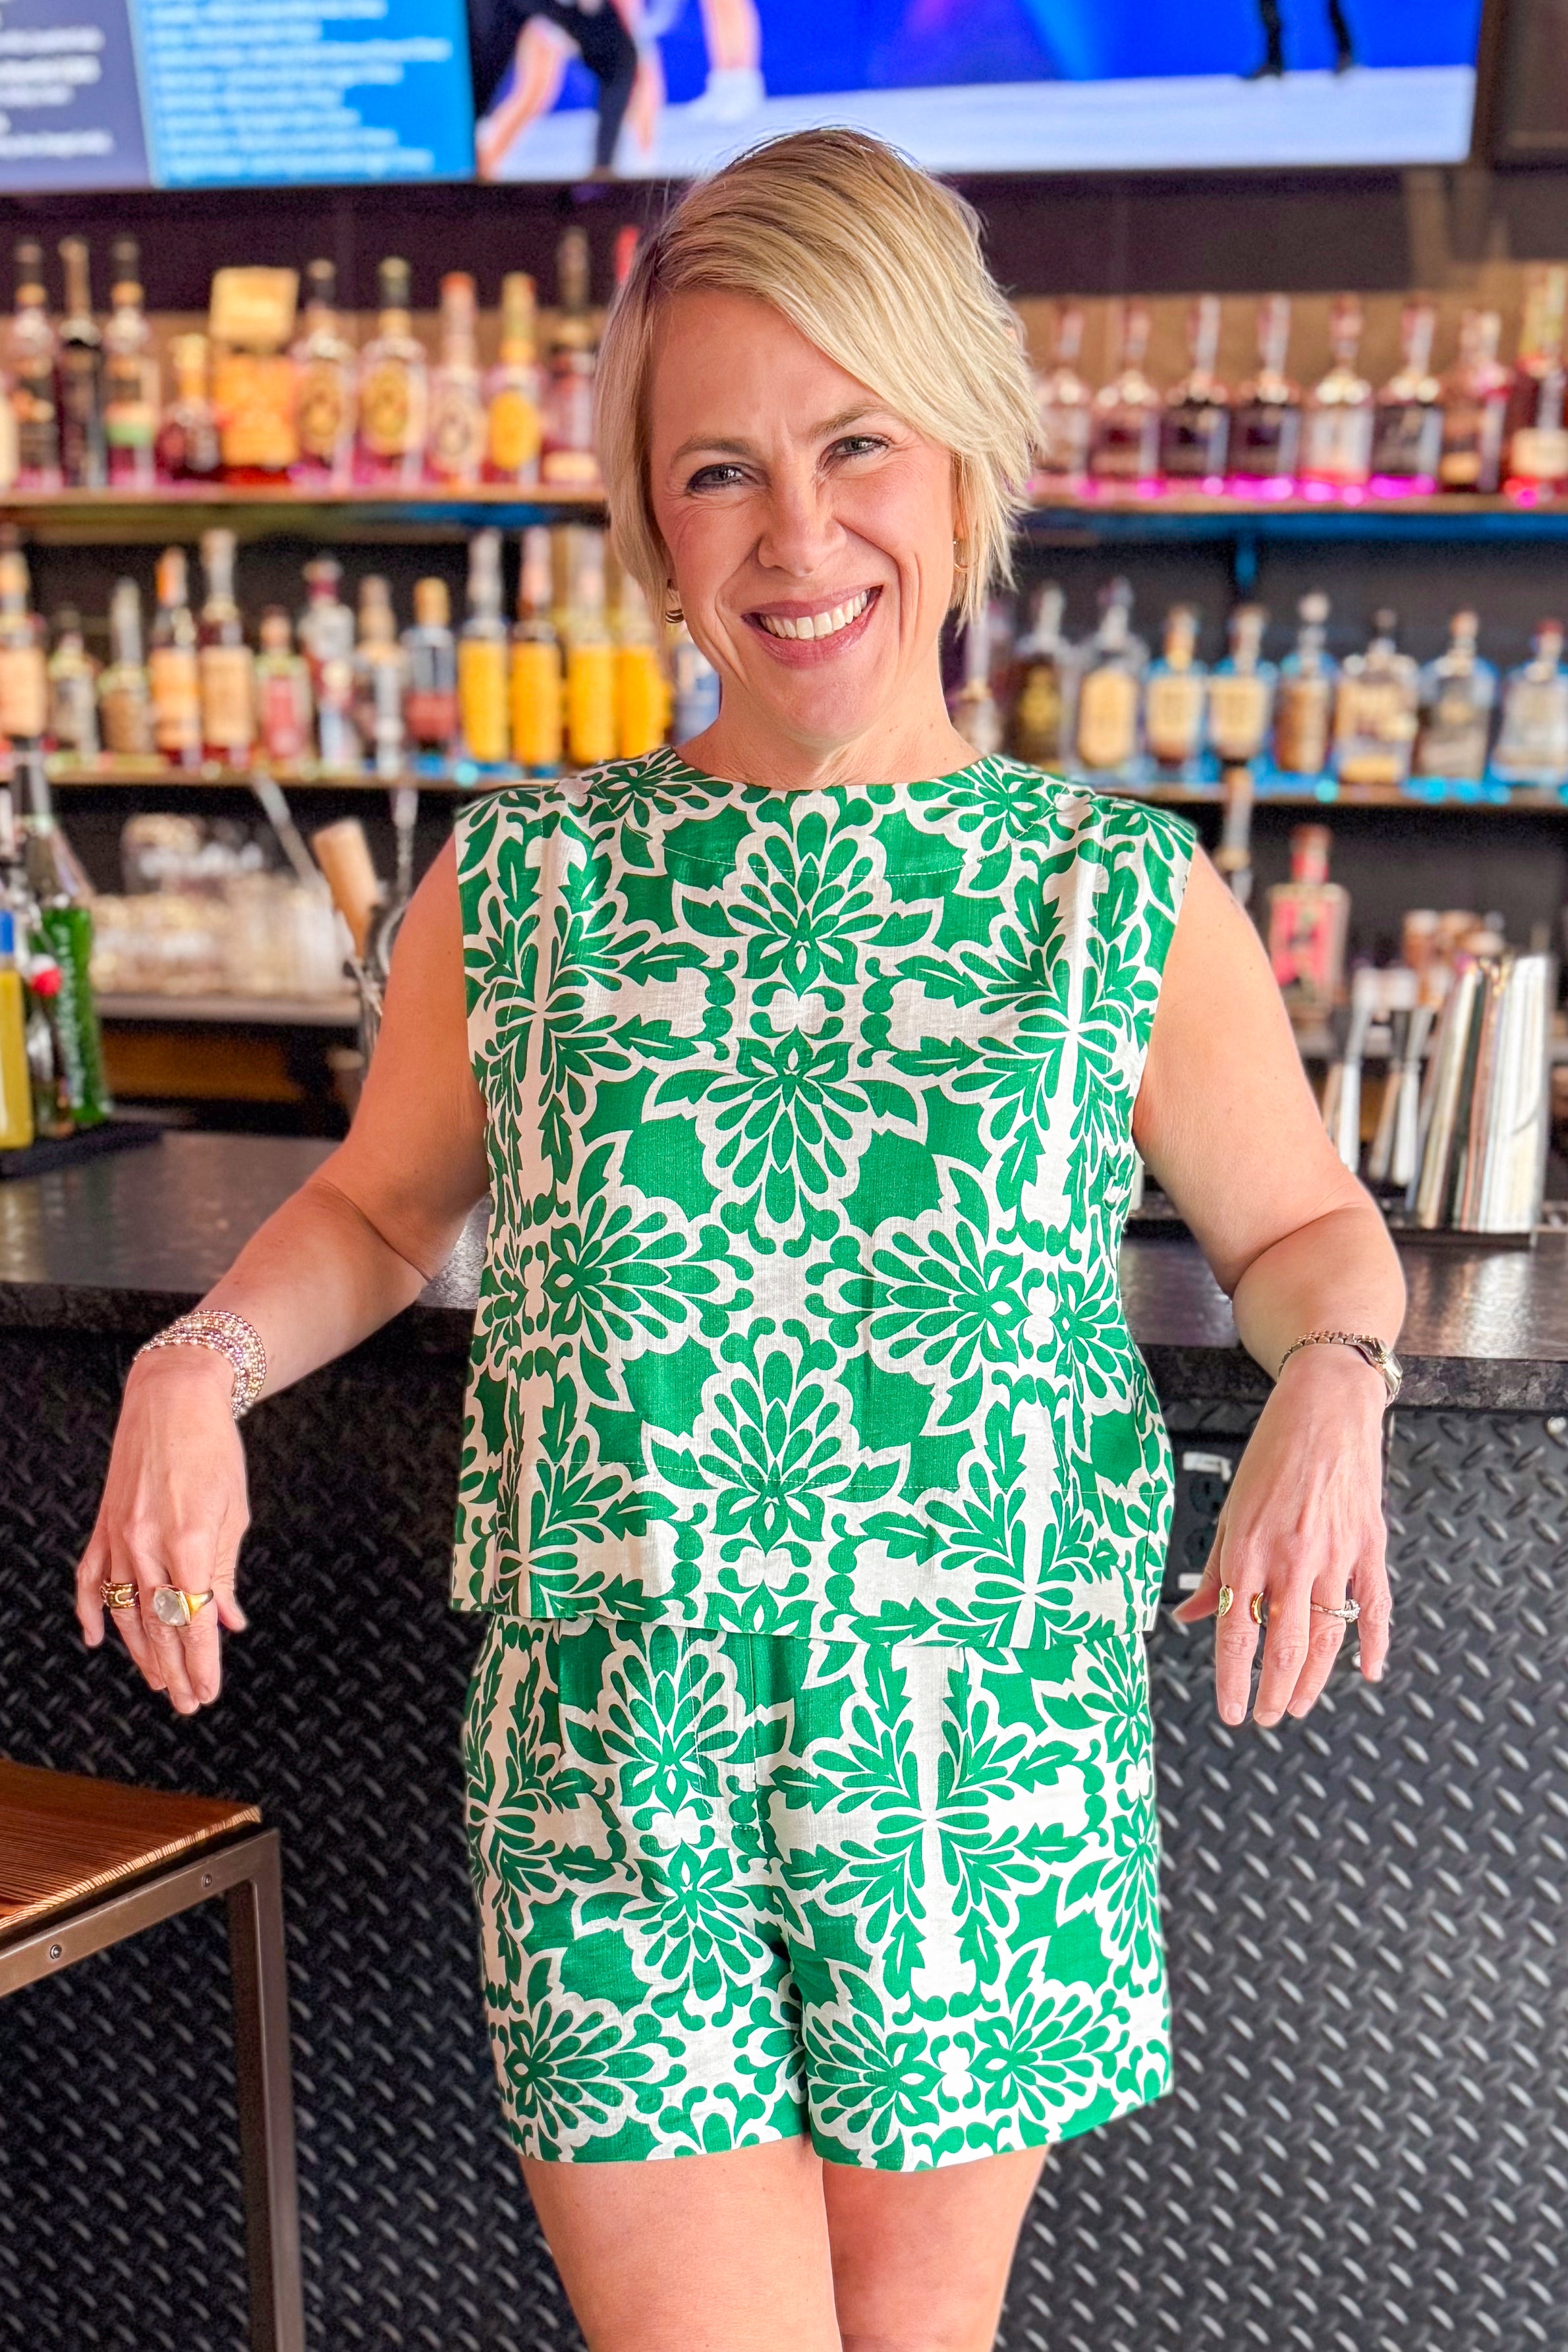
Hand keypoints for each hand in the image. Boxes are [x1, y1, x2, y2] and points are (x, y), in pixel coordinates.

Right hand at [74, 1349, 250, 1715]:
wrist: (173, 1397)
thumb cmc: (214, 1449)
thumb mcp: (234, 1511)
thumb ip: (226, 1572)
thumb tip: (230, 1622)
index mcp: (190, 1539)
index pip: (195, 1618)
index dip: (202, 1661)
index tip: (208, 1692)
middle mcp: (148, 1542)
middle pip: (158, 1624)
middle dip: (176, 1669)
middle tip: (188, 1703)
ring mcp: (119, 1535)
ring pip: (124, 1611)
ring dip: (141, 1653)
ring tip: (159, 1684)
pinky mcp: (103, 1526)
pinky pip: (91, 1579)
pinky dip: (91, 1612)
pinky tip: (96, 1640)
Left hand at [1172, 1345, 1391, 1726]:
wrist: (1324, 1409)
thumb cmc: (1271, 1455)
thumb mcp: (1230, 1511)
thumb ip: (1214, 1572)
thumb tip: (1186, 1616)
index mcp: (1249, 1548)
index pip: (1239, 1632)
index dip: (1233, 1679)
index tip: (1230, 1711)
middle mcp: (1292, 1558)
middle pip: (1286, 1646)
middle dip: (1273, 1691)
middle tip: (1263, 1717)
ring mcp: (1336, 1555)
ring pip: (1329, 1636)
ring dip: (1313, 1680)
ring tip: (1296, 1706)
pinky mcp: (1370, 1547)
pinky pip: (1375, 1607)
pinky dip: (1375, 1644)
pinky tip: (1367, 1673)